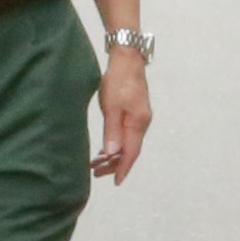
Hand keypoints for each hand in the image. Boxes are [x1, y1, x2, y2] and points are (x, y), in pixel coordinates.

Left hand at [93, 47, 151, 182]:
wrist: (127, 58)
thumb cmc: (118, 80)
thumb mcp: (111, 106)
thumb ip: (112, 131)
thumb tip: (112, 154)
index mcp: (138, 123)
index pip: (131, 153)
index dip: (123, 168)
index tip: (115, 182)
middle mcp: (142, 123)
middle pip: (130, 150)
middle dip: (114, 164)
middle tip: (96, 172)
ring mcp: (140, 117)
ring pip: (128, 143)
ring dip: (114, 154)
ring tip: (97, 162)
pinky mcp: (135, 112)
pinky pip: (127, 134)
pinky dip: (117, 143)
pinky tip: (107, 147)